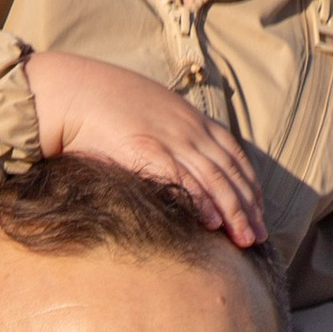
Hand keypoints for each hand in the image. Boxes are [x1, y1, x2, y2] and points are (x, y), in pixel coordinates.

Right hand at [24, 52, 263, 247]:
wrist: (73, 92)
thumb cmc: (104, 106)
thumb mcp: (148, 115)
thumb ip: (169, 136)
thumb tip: (178, 163)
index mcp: (191, 119)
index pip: (233, 155)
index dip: (249, 185)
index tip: (258, 211)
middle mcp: (187, 129)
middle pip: (229, 172)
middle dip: (248, 206)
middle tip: (260, 237)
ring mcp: (169, 139)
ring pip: (214, 179)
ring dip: (233, 212)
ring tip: (245, 240)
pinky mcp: (147, 150)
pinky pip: (182, 179)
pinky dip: (201, 201)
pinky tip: (213, 222)